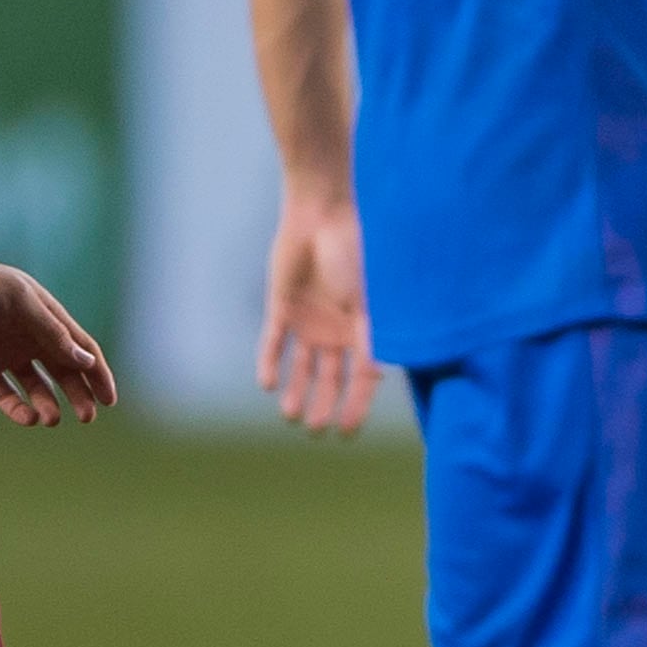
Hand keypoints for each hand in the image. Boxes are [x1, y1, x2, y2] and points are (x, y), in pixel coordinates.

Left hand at [0, 261, 113, 427]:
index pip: (81, 349)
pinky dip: (17, 409)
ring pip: (37, 387)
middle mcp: (32, 339)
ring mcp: (8, 356)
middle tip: (86, 417)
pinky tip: (27, 418)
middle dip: (78, 395)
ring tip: (50, 419)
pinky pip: (5, 395)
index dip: (98, 374)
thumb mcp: (23, 304)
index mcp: (48, 319)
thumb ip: (54, 333)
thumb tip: (87, 362)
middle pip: (64, 372)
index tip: (109, 399)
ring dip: (48, 404)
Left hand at [256, 188, 379, 435]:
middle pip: (331, 379)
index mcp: (365, 329)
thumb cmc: (354, 252)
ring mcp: (309, 320)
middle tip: (315, 430)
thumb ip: (373, 337)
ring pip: (302, 367)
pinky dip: (270, 363)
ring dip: (297, 391)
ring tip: (289, 416)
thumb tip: (379, 378)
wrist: (320, 214)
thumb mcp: (368, 300)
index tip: (347, 433)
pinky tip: (267, 384)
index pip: (362, 378)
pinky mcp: (282, 308)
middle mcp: (337, 330)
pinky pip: (274, 342)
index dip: (356, 406)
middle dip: (324, 406)